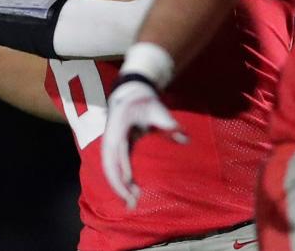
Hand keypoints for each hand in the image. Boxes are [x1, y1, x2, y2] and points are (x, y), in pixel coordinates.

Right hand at [101, 79, 186, 208]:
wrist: (132, 91)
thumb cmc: (145, 100)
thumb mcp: (157, 108)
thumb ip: (169, 123)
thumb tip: (185, 139)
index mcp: (118, 125)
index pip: (117, 150)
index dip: (121, 167)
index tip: (130, 183)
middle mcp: (110, 137)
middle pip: (109, 165)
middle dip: (118, 185)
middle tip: (133, 203)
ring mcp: (111, 144)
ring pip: (110, 169)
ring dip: (119, 187)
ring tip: (132, 203)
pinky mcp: (116, 149)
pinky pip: (115, 167)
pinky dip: (121, 180)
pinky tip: (131, 191)